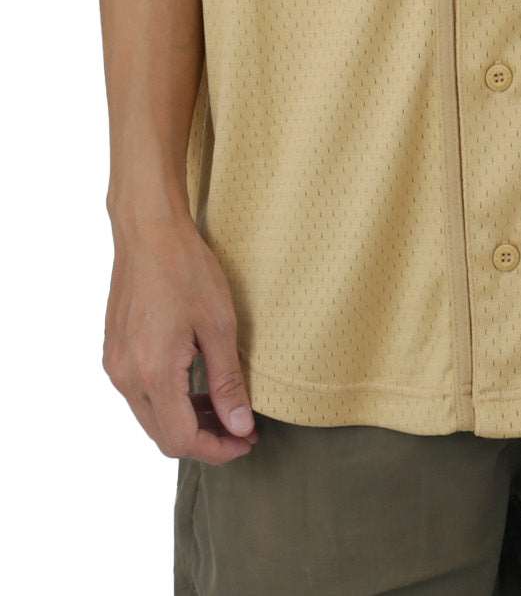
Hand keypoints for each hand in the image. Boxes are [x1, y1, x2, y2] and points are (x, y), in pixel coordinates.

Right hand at [103, 213, 257, 463]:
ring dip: (187, 420)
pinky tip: (197, 384)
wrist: (148, 231)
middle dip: (205, 439)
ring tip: (225, 406)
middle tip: (242, 428)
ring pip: (151, 417)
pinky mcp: (115, 351)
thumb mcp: (218, 325)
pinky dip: (170, 400)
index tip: (247, 441)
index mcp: (152, 373)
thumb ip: (227, 381)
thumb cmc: (186, 269)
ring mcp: (116, 364)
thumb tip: (240, 428)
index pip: (181, 439)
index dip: (217, 450)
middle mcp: (126, 376)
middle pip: (163, 435)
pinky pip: (141, 394)